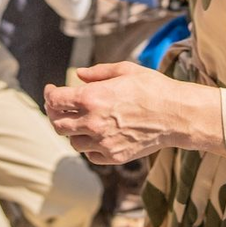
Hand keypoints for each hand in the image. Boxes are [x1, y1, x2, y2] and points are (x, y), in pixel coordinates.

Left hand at [44, 61, 220, 165]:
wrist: (176, 115)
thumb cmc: (152, 88)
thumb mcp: (124, 70)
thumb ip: (97, 73)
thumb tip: (78, 75)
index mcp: (92, 98)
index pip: (55, 101)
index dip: (49, 94)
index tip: (51, 89)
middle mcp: (93, 123)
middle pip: (58, 124)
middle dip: (54, 113)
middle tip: (58, 105)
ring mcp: (103, 143)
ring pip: (72, 141)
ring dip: (71, 130)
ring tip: (78, 119)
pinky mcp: (114, 156)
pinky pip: (90, 155)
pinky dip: (88, 145)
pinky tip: (95, 134)